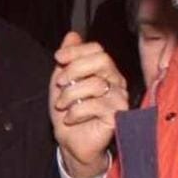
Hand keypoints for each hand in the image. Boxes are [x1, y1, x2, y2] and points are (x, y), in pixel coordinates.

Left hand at [50, 32, 128, 177]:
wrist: (71, 142)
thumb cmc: (69, 113)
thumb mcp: (62, 82)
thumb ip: (68, 59)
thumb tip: (72, 35)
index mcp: (105, 71)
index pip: (97, 49)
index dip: (76, 51)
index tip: (58, 58)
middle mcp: (116, 82)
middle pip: (102, 60)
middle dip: (74, 69)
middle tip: (60, 84)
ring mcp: (120, 99)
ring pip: (96, 84)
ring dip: (71, 95)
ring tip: (63, 106)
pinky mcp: (118, 117)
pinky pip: (97, 105)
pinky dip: (76, 112)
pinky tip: (71, 119)